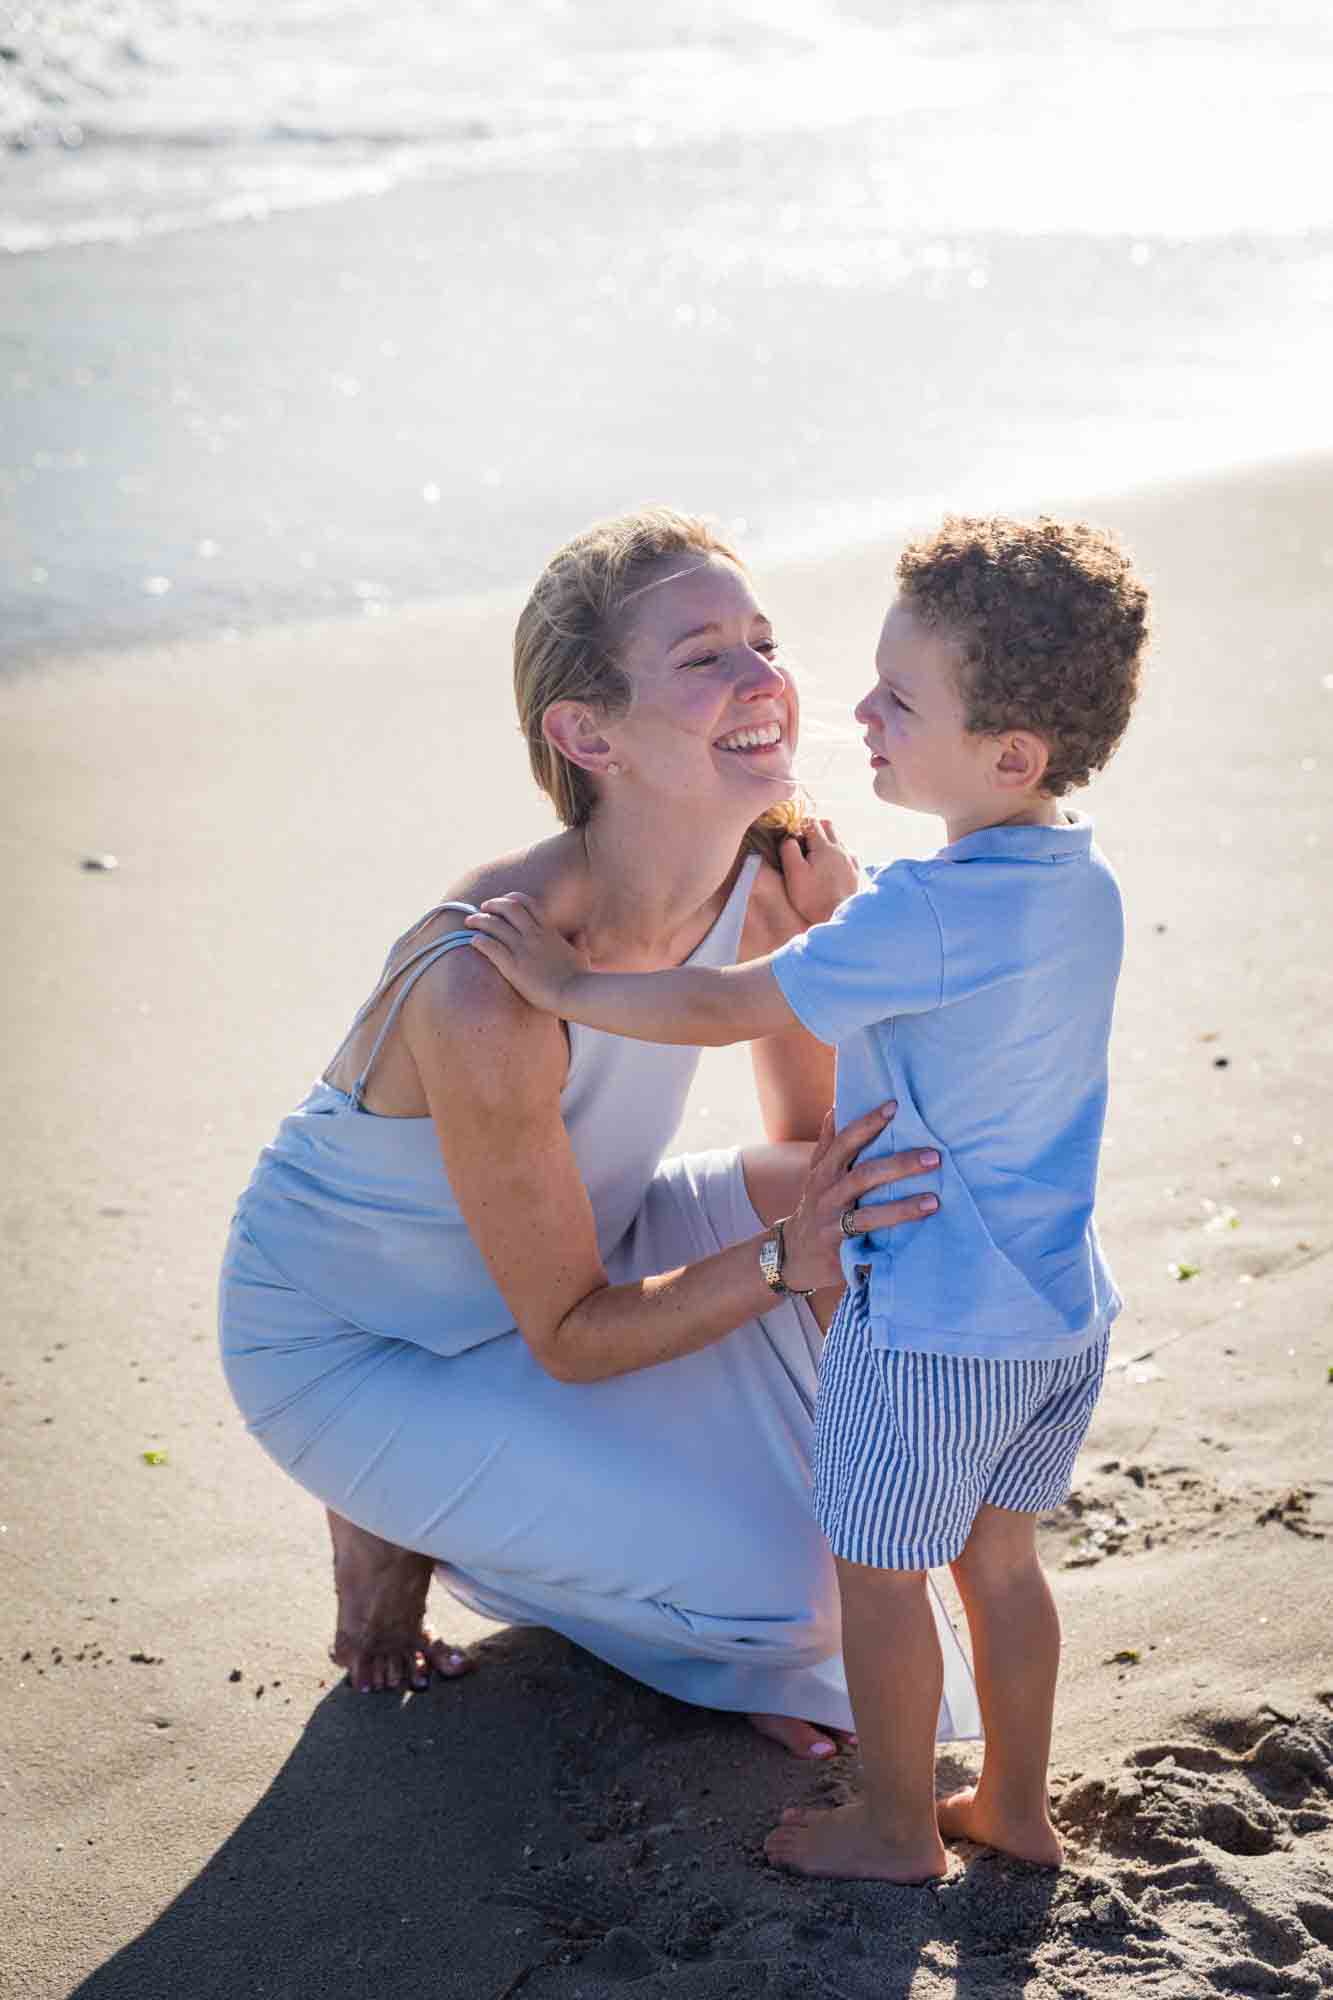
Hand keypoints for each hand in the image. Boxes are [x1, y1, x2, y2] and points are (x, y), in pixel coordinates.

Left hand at [464, 893, 589, 1014]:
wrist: (574, 993)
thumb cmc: (579, 978)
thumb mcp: (581, 955)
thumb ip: (579, 942)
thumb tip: (581, 933)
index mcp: (548, 930)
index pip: (527, 903)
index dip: (512, 898)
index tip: (503, 902)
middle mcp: (533, 935)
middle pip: (508, 907)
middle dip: (493, 904)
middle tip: (483, 908)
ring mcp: (522, 949)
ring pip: (494, 924)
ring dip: (479, 920)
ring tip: (469, 922)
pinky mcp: (513, 966)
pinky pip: (490, 946)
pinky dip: (479, 940)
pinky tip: (472, 941)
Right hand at [779, 1102, 938, 1292]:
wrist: (794, 1255)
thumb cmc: (817, 1207)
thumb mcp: (817, 1174)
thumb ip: (829, 1144)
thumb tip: (838, 1106)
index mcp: (824, 1170)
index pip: (845, 1140)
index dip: (868, 1122)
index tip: (894, 1106)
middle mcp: (826, 1191)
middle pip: (864, 1174)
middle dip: (900, 1164)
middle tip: (934, 1157)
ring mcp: (831, 1219)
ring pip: (869, 1214)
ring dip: (903, 1206)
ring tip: (933, 1201)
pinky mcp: (838, 1246)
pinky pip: (867, 1237)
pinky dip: (891, 1234)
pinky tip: (916, 1234)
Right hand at [780, 818, 858, 927]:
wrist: (837, 918)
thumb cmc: (813, 898)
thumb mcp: (794, 873)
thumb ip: (789, 850)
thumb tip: (789, 838)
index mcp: (824, 847)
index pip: (812, 822)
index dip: (799, 826)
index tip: (792, 837)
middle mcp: (841, 849)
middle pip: (828, 825)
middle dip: (814, 829)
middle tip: (802, 842)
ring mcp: (850, 861)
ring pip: (839, 839)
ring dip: (826, 841)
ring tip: (815, 856)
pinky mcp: (855, 873)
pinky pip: (847, 854)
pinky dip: (837, 854)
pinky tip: (830, 867)